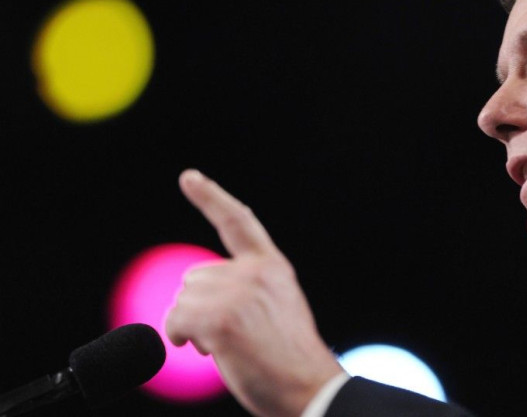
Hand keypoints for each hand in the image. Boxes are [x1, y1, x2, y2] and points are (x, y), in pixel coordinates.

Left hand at [165, 169, 344, 416]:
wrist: (309, 390)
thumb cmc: (287, 359)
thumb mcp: (275, 308)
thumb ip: (244, 288)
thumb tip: (191, 291)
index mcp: (272, 267)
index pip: (238, 222)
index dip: (211, 197)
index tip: (189, 177)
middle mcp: (256, 272)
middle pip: (194, 277)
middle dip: (199, 307)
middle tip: (231, 335)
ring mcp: (239, 292)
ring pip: (181, 300)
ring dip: (192, 327)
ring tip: (229, 346)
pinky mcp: (221, 318)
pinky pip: (175, 321)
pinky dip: (180, 337)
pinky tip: (209, 350)